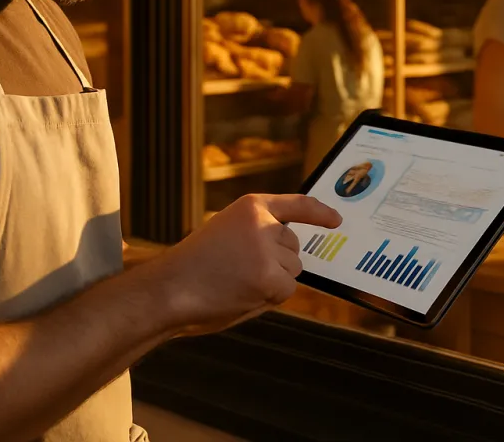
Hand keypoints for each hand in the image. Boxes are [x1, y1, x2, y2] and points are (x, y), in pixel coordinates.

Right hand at [146, 194, 340, 335]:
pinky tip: (241, 294)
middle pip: (294, 248)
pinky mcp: (270, 277)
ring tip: (235, 282)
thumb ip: (255, 235)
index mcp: (250, 207)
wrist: (167, 290)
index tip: (336, 220)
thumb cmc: (193, 268)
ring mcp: (267, 249)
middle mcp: (263, 222)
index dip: (318, 213)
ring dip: (272, 281)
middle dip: (276, 262)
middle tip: (237, 271)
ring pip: (292, 270)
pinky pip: (286, 290)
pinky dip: (269, 297)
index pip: (295, 205)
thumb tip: (288, 253)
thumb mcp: (226, 233)